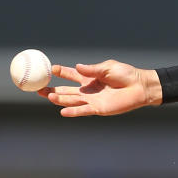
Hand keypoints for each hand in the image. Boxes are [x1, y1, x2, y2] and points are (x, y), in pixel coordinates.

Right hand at [39, 60, 162, 116]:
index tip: (48, 69)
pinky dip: (73, 111)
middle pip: (66, 90)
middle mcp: (87, 89)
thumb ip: (92, 69)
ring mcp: (92, 99)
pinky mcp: (98, 108)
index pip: (70, 75)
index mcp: (89, 77)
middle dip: (52, 89)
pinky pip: (83, 110)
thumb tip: (76, 67)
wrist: (140, 87)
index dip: (59, 72)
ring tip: (48, 96)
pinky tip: (63, 110)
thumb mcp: (108, 68)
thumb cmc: (126, 75)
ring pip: (71, 100)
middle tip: (38, 88)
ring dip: (60, 98)